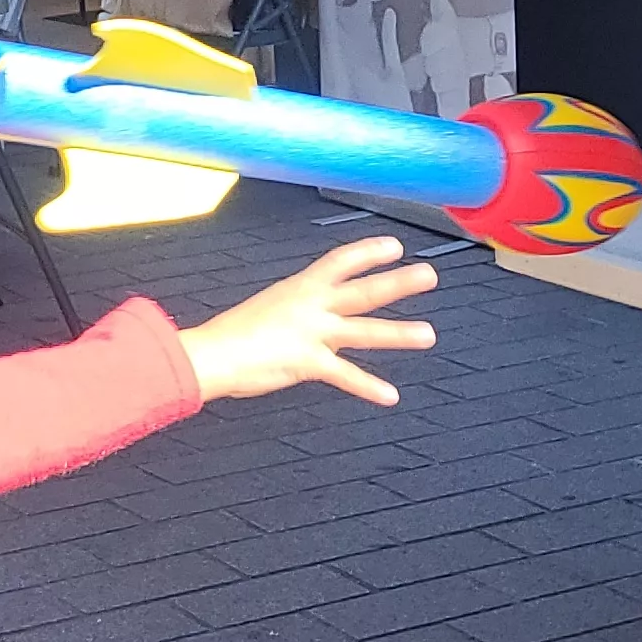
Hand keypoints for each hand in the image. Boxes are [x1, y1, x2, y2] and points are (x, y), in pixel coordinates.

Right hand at [177, 238, 439, 406]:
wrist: (211, 354)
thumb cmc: (229, 334)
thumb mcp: (266, 309)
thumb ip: (291, 313)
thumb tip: (299, 321)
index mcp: (299, 288)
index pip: (340, 261)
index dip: (369, 252)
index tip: (395, 246)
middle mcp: (311, 306)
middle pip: (363, 291)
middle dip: (398, 282)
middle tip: (430, 275)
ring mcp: (312, 333)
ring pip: (364, 330)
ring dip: (399, 333)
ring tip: (428, 335)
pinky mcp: (308, 362)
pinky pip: (345, 376)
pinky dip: (368, 387)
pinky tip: (391, 396)